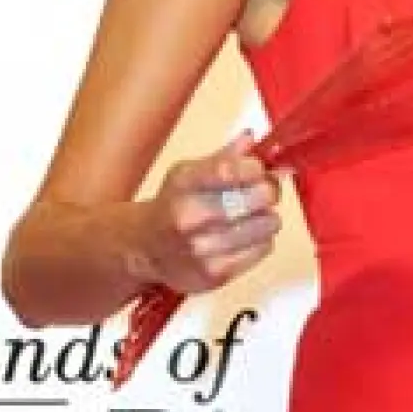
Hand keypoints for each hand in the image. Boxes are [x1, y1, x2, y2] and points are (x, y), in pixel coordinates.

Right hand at [134, 131, 281, 294]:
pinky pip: (263, 249)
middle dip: (268, 191)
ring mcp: (202, 248)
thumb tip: (253, 138)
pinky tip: (246, 237)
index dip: (256, 168)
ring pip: (267, 224)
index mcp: (184, 184)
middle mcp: (190, 216)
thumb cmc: (172, 206)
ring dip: (268, 218)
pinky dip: (262, 240)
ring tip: (253, 217)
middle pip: (257, 197)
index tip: (260, 170)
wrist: (143, 249)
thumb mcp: (189, 173)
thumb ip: (224, 156)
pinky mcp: (216, 273)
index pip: (231, 169)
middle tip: (264, 193)